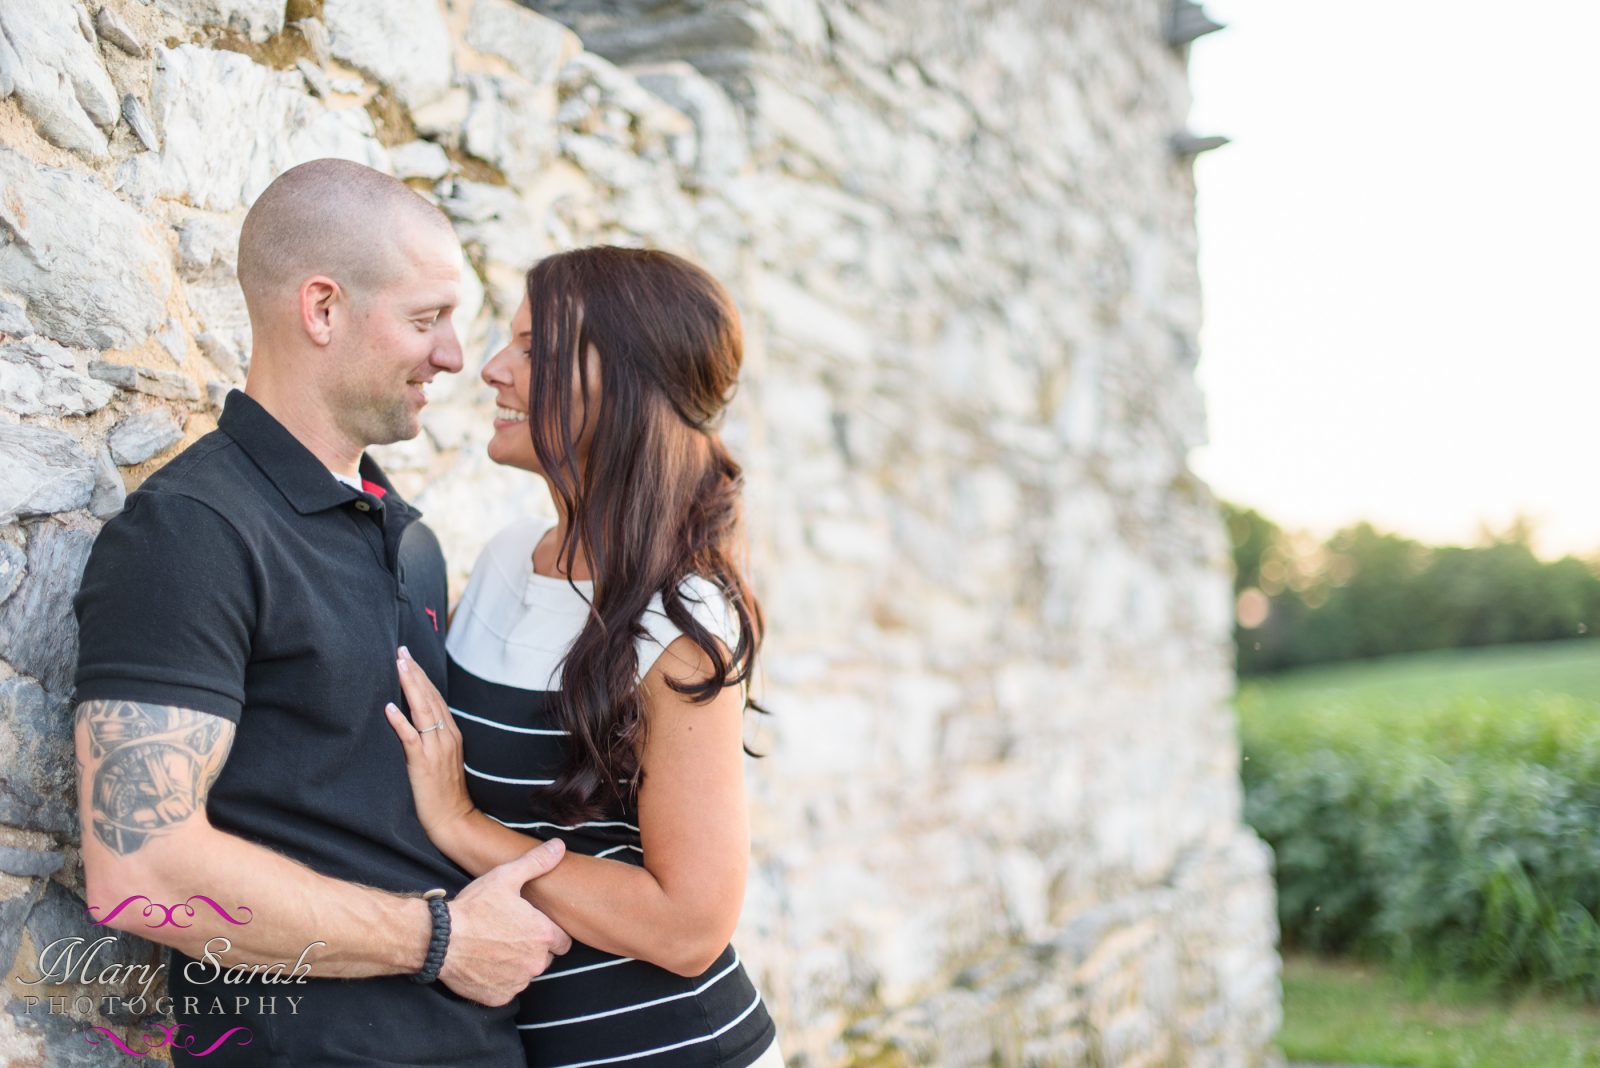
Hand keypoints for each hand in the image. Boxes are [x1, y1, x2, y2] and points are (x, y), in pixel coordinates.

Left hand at [384, 646, 473, 842]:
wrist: (454, 819)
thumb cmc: (445, 792)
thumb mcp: (443, 759)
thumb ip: (433, 738)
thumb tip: (414, 720)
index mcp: (451, 733)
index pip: (435, 697)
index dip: (421, 676)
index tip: (409, 657)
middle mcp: (446, 736)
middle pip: (429, 697)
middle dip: (415, 672)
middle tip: (402, 650)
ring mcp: (436, 749)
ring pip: (423, 710)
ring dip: (410, 686)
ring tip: (399, 666)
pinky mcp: (424, 763)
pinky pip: (412, 738)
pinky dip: (401, 722)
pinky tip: (390, 708)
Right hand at [440, 841, 573, 1004]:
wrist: (440, 939)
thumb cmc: (474, 907)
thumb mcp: (506, 877)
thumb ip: (536, 862)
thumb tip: (559, 846)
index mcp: (544, 935)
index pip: (562, 941)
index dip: (548, 933)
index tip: (531, 926)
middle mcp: (536, 963)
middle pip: (544, 959)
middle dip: (531, 949)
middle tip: (508, 935)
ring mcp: (517, 983)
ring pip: (524, 974)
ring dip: (515, 965)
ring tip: (493, 948)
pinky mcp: (498, 997)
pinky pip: (505, 989)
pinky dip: (497, 981)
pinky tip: (483, 964)